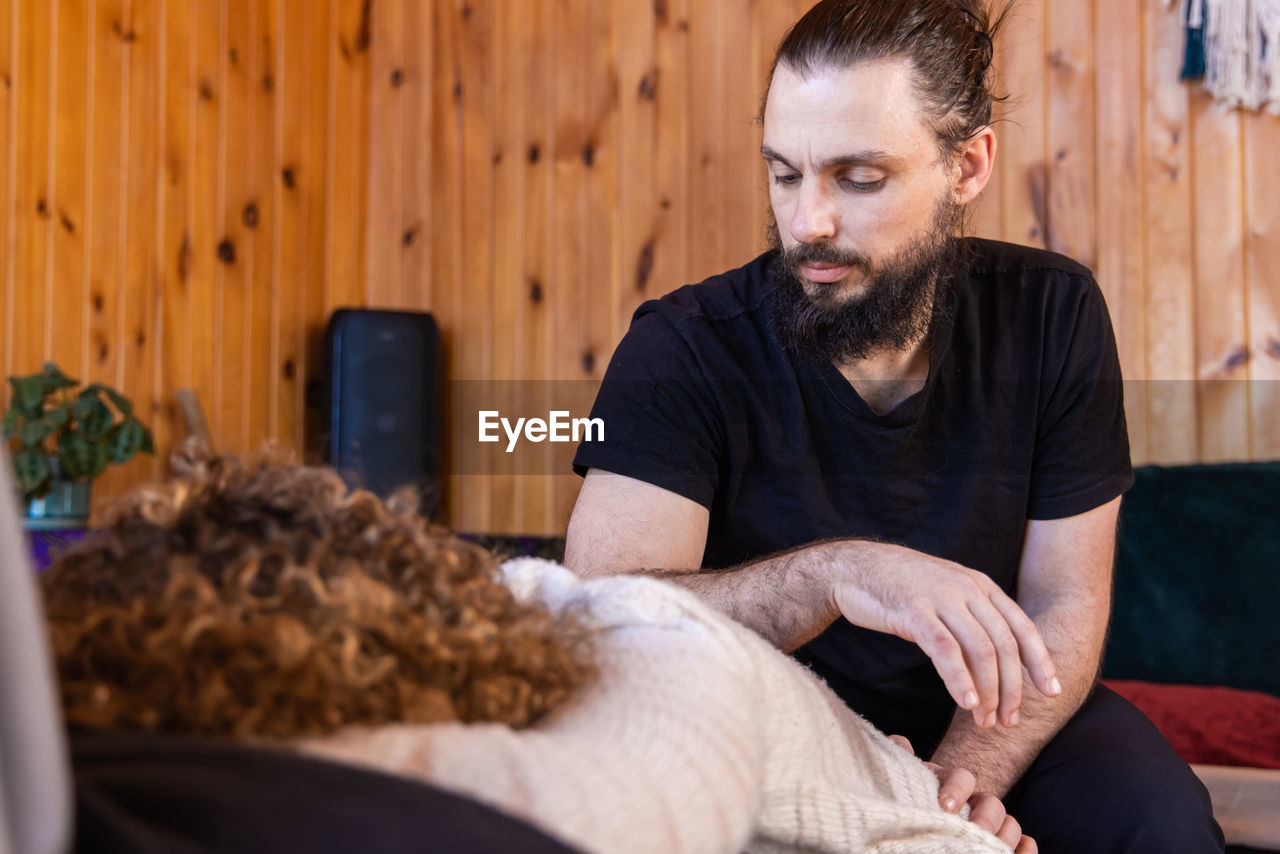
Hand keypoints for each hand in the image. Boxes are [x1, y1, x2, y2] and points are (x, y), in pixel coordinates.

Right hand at [829, 542, 1060, 727]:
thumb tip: (999, 658)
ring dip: (987, 690)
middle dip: (1012, 688)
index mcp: (980, 585)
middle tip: (1007, 720)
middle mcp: (967, 588)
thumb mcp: (947, 593)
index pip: (1022, 627)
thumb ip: (973, 616)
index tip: (1051, 692)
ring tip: (984, 720)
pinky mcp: (914, 609)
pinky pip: (945, 648)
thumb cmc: (900, 588)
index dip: (1040, 661)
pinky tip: (964, 701)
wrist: (854, 568)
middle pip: (1004, 644)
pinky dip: (958, 678)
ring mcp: (941, 597)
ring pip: (980, 649)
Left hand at [889, 735, 1037, 852]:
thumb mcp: (901, 783)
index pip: (961, 778)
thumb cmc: (905, 806)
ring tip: (996, 848)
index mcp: (949, 785)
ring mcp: (989, 826)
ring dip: (1007, 834)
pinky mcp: (998, 845)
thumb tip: (901, 741)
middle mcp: (973, 804)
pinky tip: (1024, 850)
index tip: (945, 806)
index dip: (956, 789)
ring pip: (1010, 824)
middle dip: (986, 818)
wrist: (911, 832)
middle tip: (975, 832)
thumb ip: (900, 762)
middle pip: (992, 803)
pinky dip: (1026, 848)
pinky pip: (1022, 845)